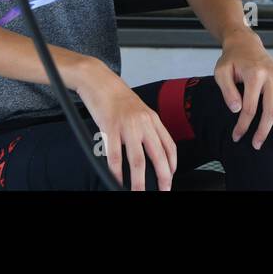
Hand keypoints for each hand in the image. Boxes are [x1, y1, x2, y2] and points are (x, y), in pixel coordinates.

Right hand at [77, 63, 177, 190]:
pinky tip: (117, 180)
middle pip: (158, 156)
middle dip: (163, 178)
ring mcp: (127, 126)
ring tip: (138, 193)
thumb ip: (147, 129)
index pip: (169, 145)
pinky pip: (115, 156)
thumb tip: (151, 152)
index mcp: (152, 119)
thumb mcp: (139, 111)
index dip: (172, 164)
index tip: (170, 178)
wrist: (100, 80)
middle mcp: (143, 123)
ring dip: (139, 181)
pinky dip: (117, 172)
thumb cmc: (118, 98)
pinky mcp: (110, 128)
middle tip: (162, 191)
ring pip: (137, 160)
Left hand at [214, 30, 272, 149]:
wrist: (246, 44)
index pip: (250, 107)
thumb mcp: (221, 72)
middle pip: (272, 111)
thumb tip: (236, 110)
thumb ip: (227, 91)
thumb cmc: (232, 60)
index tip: (236, 136)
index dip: (243, 125)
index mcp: (256, 74)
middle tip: (256, 146)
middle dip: (264, 132)